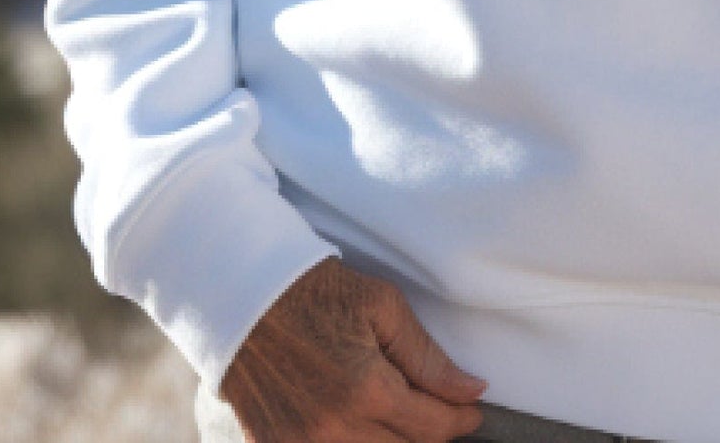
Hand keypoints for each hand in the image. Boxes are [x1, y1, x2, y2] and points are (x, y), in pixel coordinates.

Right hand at [218, 254, 489, 441]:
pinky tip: (361, 424)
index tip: (473, 411)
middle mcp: (335, 429)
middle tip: (440, 412)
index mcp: (366, 391)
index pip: (433, 427)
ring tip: (401, 417)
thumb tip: (472, 390)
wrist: (246, 295)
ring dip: (393, 441)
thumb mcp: (382, 306)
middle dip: (430, 434)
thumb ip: (427, 357)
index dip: (461, 420)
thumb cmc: (318, 292)